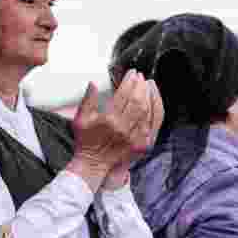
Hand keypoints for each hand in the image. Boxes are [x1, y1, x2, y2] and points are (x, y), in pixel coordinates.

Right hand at [67, 69, 153, 191]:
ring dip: (150, 94)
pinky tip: (155, 98)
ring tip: (148, 83)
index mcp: (109, 121)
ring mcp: (136, 137)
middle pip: (138, 101)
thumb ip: (87, 100)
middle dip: (140, 85)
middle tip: (139, 76)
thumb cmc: (86, 142)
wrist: (94, 165)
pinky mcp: (143, 144)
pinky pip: (154, 123)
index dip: (129, 81)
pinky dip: (157, 108)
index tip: (131, 73)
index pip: (123, 95)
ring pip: (148, 110)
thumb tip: (93, 84)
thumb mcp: (80, 120)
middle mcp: (124, 129)